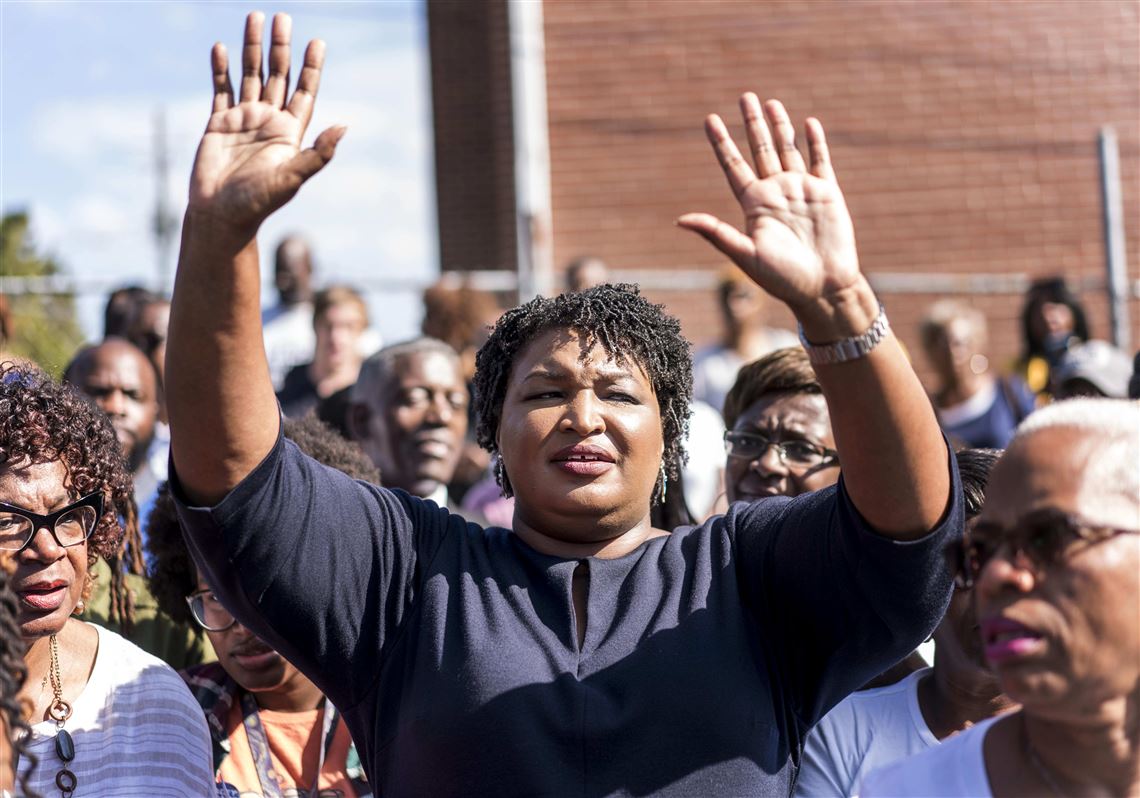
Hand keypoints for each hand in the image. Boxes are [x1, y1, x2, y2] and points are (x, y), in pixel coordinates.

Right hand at [188, 12, 344, 235]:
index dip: (311, 68)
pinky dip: (221, 69)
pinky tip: (221, 48)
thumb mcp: (293, 178)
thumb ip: (318, 153)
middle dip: (280, 47)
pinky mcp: (218, 124)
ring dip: (251, 48)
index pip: (304, 92)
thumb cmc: (258, 203)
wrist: (221, 216)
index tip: (317, 42)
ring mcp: (243, 120)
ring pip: (250, 76)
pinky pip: (221, 90)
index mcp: (289, 133)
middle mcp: (268, 122)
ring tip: (254, 17)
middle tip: (283, 17)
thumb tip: (344, 126)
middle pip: (277, 75)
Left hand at [678, 95, 860, 313]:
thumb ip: (716, 233)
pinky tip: (808, 123)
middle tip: (744, 96)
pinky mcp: (827, 193)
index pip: (733, 166)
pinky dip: (815, 142)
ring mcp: (801, 191)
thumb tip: (680, 220)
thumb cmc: (782, 279)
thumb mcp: (745, 255)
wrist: (823, 289)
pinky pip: (820, 161)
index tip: (710, 119)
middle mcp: (775, 193)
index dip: (722, 142)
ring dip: (780, 126)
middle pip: (760, 150)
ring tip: (771, 103)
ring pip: (788, 150)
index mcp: (754, 205)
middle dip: (751, 124)